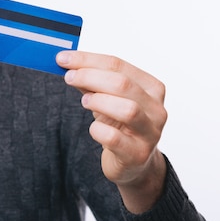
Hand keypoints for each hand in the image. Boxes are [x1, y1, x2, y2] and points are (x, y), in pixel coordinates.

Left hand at [57, 51, 167, 212]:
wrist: (134, 161)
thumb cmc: (120, 124)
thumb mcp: (107, 98)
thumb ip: (91, 82)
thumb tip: (67, 63)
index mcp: (151, 87)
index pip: (118, 65)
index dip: (87, 60)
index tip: (63, 58)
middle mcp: (156, 108)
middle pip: (123, 84)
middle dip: (90, 77)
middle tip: (69, 77)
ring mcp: (150, 133)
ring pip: (127, 110)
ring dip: (99, 101)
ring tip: (85, 101)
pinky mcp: (138, 154)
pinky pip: (115, 138)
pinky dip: (98, 130)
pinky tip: (94, 128)